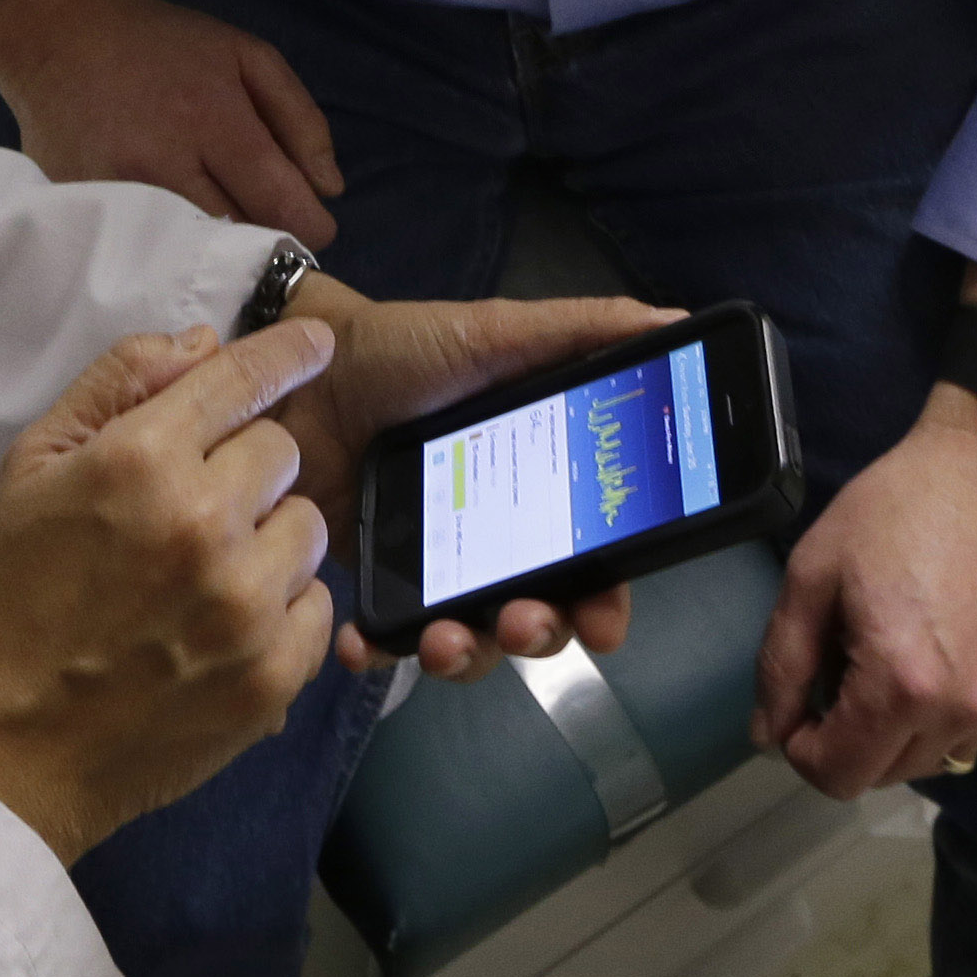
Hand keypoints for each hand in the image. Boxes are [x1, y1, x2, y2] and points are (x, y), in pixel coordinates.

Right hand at [0, 0, 344, 245]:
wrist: (60, 33)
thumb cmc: (165, 44)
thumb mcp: (247, 55)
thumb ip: (300, 119)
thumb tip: (331, 190)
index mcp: (214, 120)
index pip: (281, 204)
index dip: (309, 227)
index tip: (314, 226)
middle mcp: (165, 163)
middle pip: (238, 236)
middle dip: (264, 235)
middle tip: (263, 219)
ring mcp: (119, 192)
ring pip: (192, 251)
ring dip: (216, 246)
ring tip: (221, 222)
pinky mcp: (84, 209)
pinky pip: (143, 248)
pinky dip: (167, 246)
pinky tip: (173, 227)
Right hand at [0, 314, 340, 863]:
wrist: (14, 746)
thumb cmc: (17, 597)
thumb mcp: (33, 468)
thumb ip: (116, 386)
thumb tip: (204, 342)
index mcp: (140, 461)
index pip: (242, 380)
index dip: (286, 354)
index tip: (318, 346)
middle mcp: (204, 522)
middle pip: (283, 452)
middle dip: (247, 470)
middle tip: (195, 512)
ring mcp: (245, 604)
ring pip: (307, 528)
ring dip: (269, 539)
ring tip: (211, 574)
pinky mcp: (274, 674)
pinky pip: (317, 606)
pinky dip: (282, 610)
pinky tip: (226, 627)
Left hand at [261, 281, 677, 681]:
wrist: (303, 368)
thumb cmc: (407, 350)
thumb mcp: (497, 332)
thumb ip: (581, 330)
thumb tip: (673, 319)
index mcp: (539, 487)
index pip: (592, 562)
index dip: (606, 600)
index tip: (606, 624)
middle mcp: (495, 538)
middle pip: (539, 615)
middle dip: (540, 634)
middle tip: (520, 622)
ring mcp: (433, 566)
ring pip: (469, 640)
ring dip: (467, 656)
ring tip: (444, 640)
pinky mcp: (373, 579)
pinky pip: (384, 636)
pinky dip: (377, 651)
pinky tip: (360, 644)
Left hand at [748, 382, 976, 798]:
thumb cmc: (899, 508)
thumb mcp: (814, 574)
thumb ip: (781, 664)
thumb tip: (767, 736)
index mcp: (901, 685)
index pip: (837, 776)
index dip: (802, 748)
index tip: (802, 703)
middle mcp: (962, 713)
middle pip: (882, 776)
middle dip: (848, 738)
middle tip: (845, 665)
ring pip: (929, 763)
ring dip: (898, 732)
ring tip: (896, 657)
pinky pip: (973, 737)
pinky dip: (946, 716)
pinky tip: (943, 653)